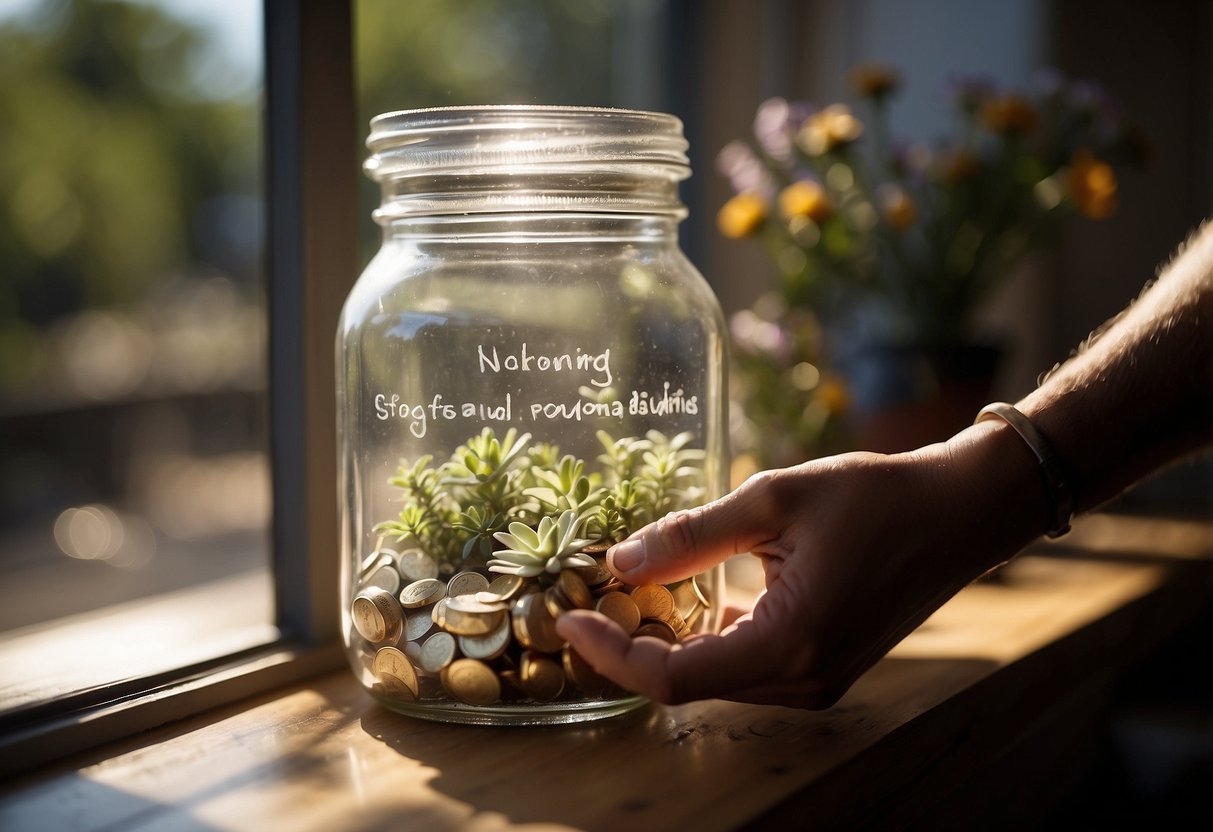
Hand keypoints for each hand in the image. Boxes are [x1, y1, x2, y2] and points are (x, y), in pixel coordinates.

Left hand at [556, 426, 1042, 707]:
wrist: (960, 512)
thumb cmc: (876, 497)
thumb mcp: (774, 500)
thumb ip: (692, 536)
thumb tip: (619, 563)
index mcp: (792, 644)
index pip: (674, 680)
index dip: (612, 655)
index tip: (569, 620)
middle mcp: (805, 680)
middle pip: (690, 685)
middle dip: (633, 648)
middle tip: (588, 602)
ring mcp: (818, 681)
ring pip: (717, 679)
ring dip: (669, 645)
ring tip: (627, 597)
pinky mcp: (825, 668)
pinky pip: (748, 668)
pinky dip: (709, 641)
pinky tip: (688, 599)